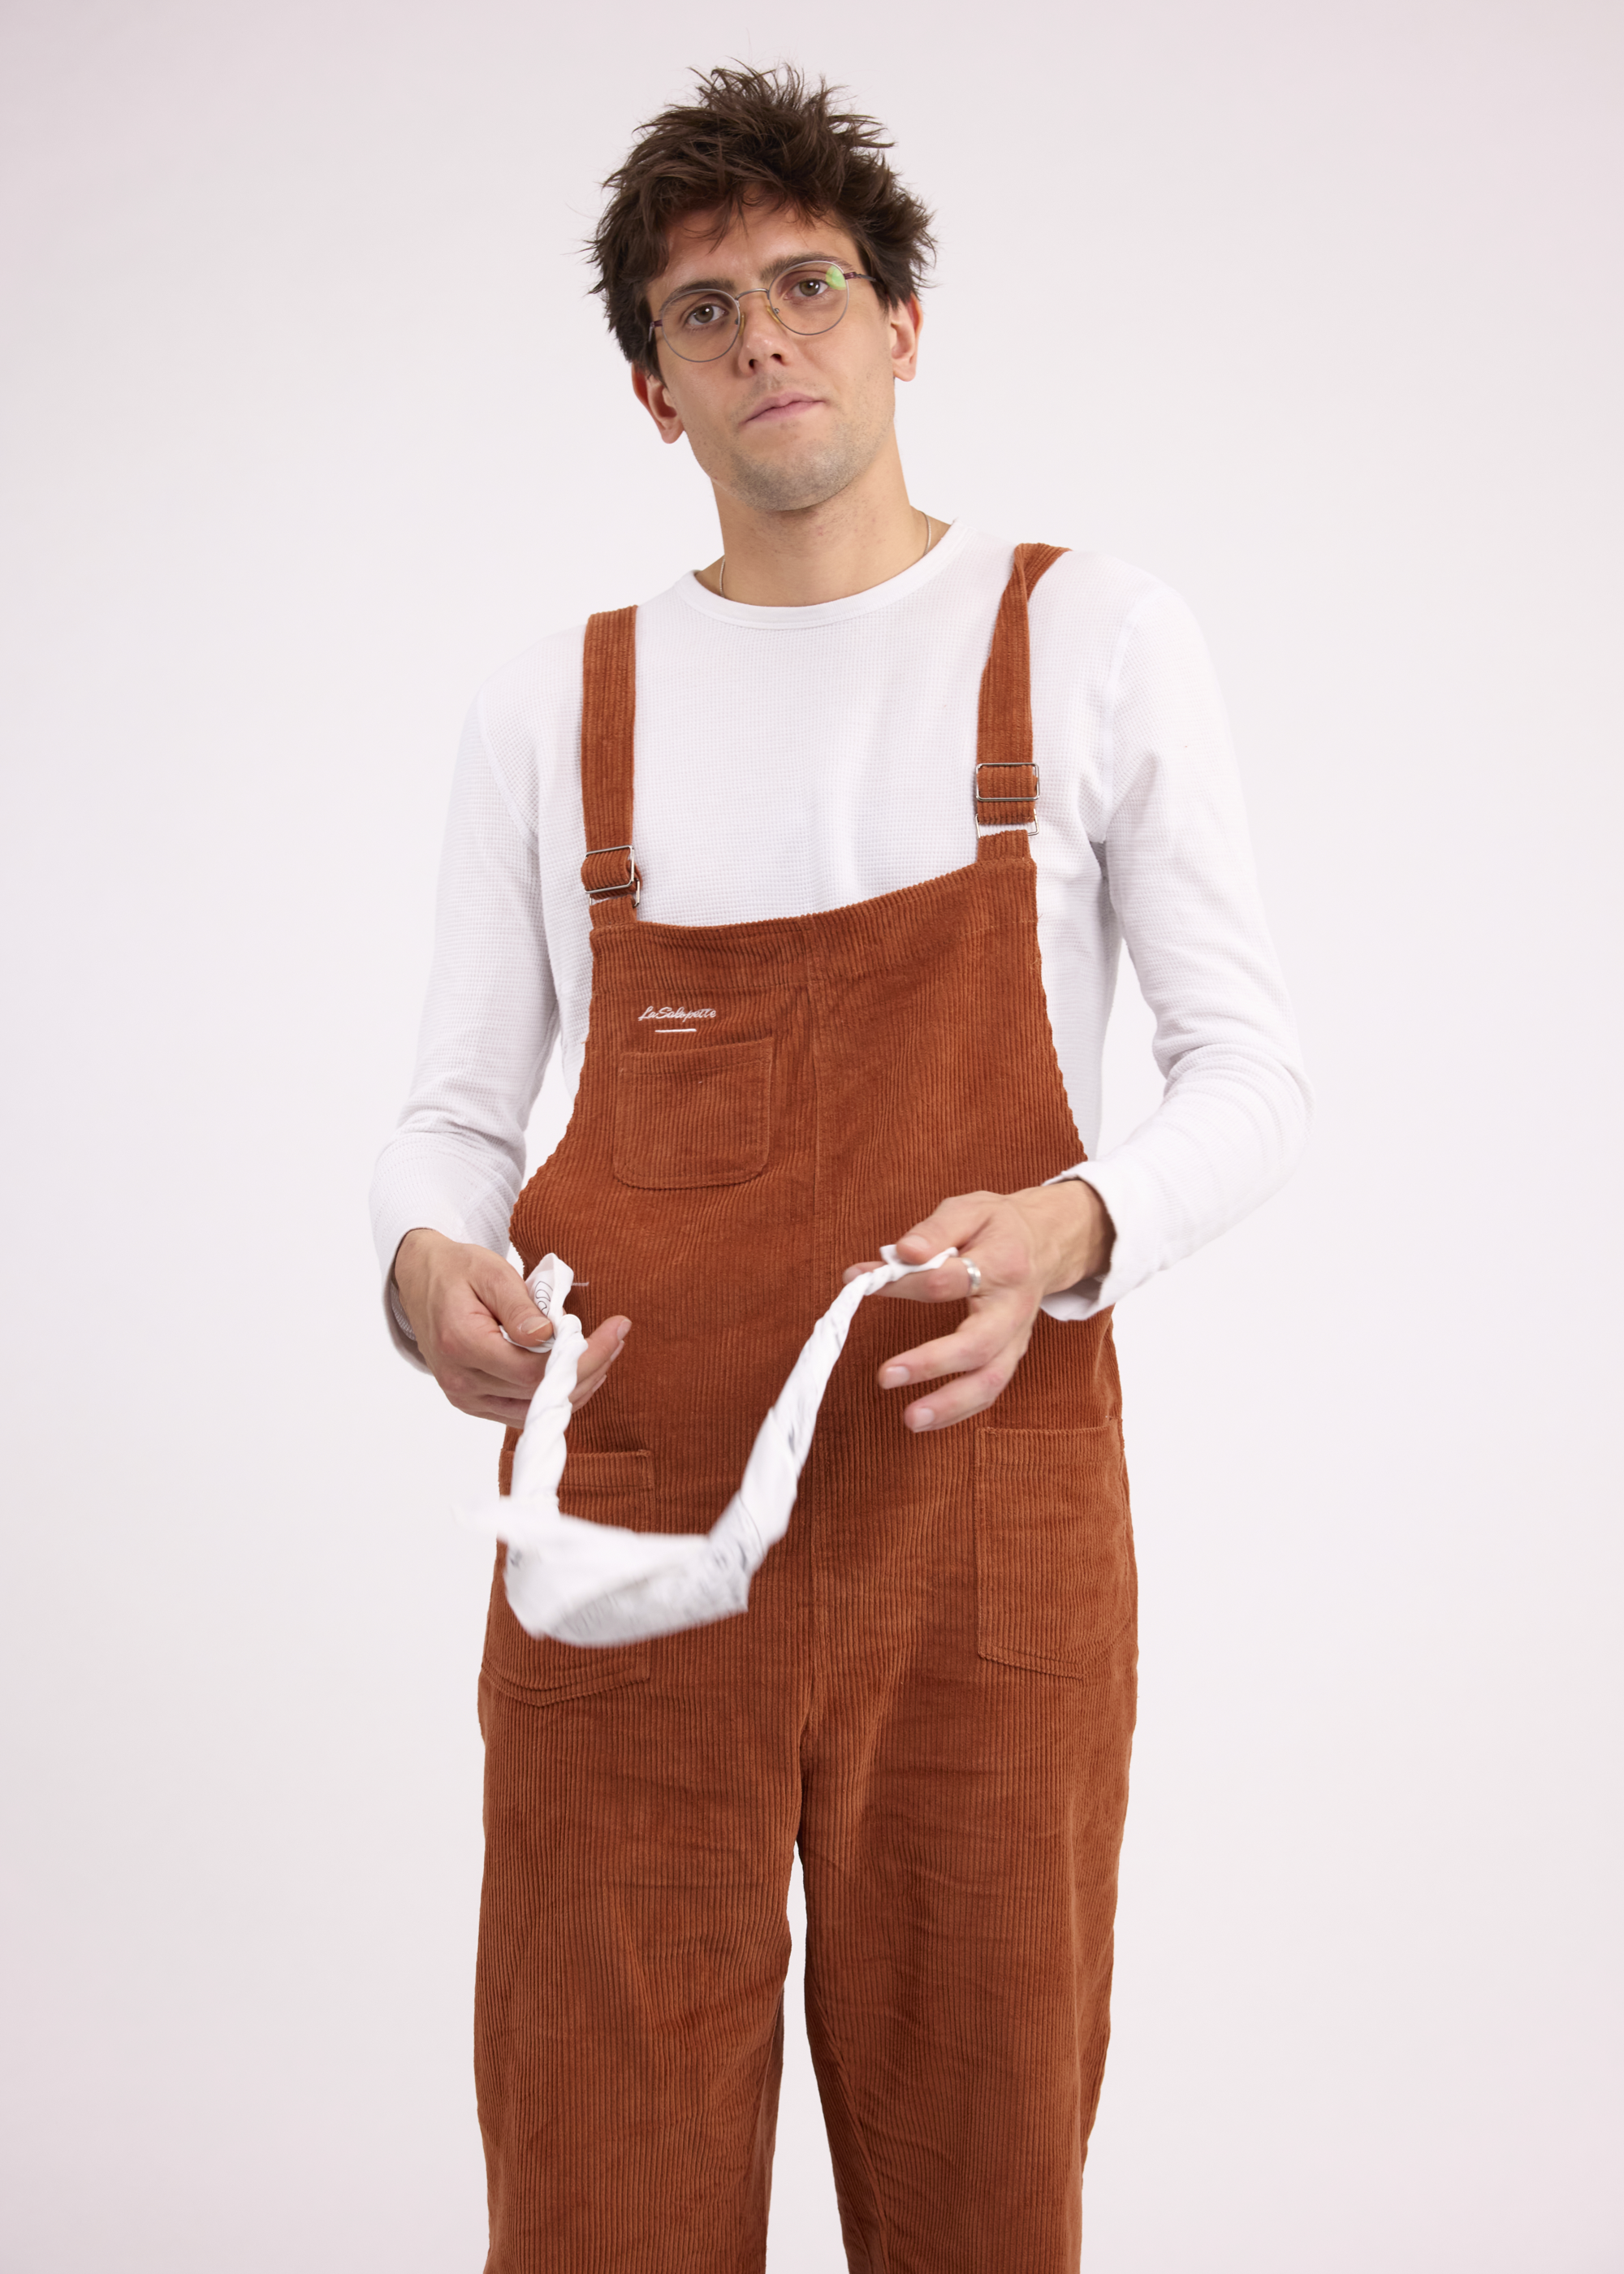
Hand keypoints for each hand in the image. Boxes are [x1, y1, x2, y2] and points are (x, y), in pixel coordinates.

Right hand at [392, 1228, 628, 1426]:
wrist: (421, 1281)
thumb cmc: (457, 1271)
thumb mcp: (491, 1272)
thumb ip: (520, 1306)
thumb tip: (549, 1336)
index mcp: (462, 1344)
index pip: (536, 1369)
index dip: (583, 1357)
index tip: (615, 1329)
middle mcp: (461, 1381)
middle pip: (539, 1393)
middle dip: (589, 1369)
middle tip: (618, 1338)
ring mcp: (465, 1398)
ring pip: (534, 1409)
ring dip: (577, 1386)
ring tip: (606, 1352)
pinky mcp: (473, 1403)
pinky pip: (522, 1411)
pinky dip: (554, 1395)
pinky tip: (578, 1371)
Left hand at [842, 1182, 1113, 1432]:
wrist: (1046, 1243)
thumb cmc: (999, 1227)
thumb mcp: (970, 1209)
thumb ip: (935, 1230)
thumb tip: (903, 1253)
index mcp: (1002, 1264)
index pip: (947, 1281)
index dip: (902, 1283)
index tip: (860, 1282)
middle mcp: (1013, 1308)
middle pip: (978, 1345)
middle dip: (932, 1364)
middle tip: (885, 1376)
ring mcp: (1016, 1338)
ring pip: (991, 1380)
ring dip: (951, 1405)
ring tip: (910, 1419)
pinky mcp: (1012, 1356)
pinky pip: (990, 1390)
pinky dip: (960, 1410)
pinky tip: (927, 1419)